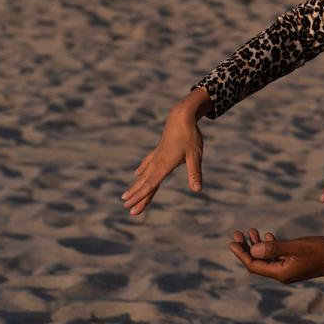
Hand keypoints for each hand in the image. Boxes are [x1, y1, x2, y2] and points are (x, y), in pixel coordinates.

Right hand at [122, 90, 207, 214]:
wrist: (181, 115)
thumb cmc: (190, 135)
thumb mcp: (195, 155)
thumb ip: (195, 173)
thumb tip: (197, 190)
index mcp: (165, 165)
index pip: (151, 185)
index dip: (140, 197)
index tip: (129, 206)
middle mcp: (158, 162)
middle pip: (145, 183)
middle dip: (136, 196)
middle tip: (126, 208)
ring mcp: (157, 155)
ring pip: (144, 174)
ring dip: (136, 186)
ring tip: (125, 195)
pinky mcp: (159, 149)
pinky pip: (148, 163)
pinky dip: (142, 170)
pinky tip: (137, 174)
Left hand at [228, 228, 323, 282]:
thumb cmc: (321, 250)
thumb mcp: (297, 247)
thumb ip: (274, 248)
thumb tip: (252, 250)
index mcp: (280, 273)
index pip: (254, 265)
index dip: (241, 254)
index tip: (232, 241)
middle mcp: (282, 274)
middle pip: (257, 263)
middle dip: (246, 248)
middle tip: (237, 233)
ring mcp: (288, 270)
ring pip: (266, 259)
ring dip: (257, 246)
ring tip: (251, 231)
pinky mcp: (295, 264)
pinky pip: (276, 257)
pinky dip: (269, 247)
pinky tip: (268, 236)